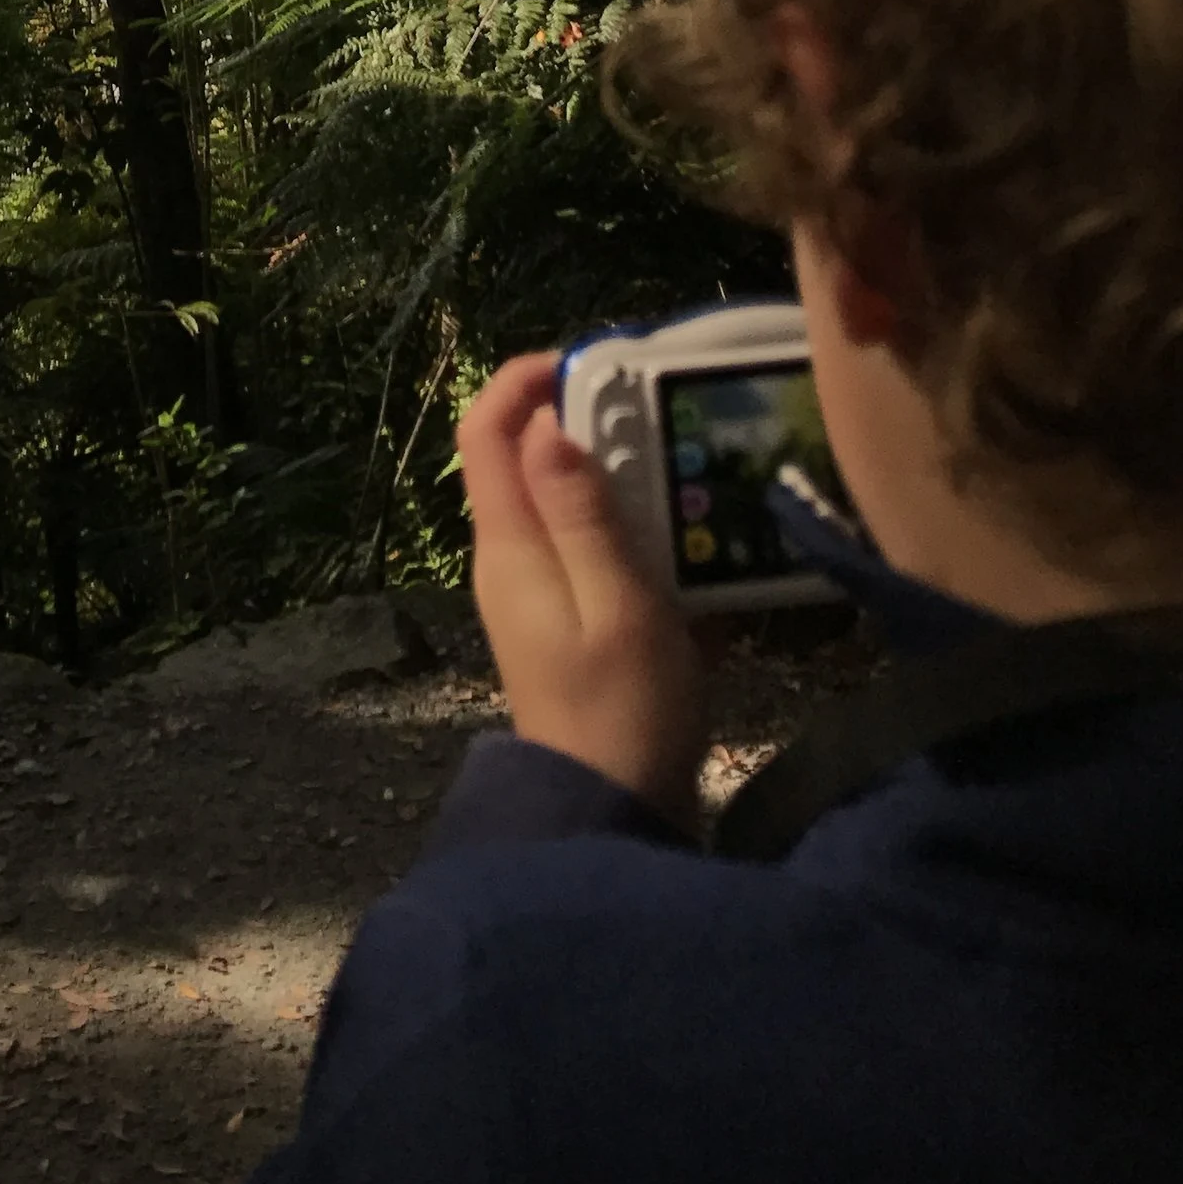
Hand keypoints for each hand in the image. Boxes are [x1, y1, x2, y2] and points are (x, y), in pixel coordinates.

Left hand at [457, 353, 707, 832]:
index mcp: (509, 546)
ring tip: (690, 472)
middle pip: (527, 459)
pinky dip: (639, 538)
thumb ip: (583, 516)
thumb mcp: (618, 606)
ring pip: (567, 505)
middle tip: (661, 414)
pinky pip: (596, 554)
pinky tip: (697, 553)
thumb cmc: (621, 712)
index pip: (485, 431)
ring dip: (622, 480)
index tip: (592, 362)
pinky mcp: (572, 626)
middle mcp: (511, 560)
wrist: (611, 821)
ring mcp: (539, 595)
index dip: (523, 380)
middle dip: (587, 422)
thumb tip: (547, 424)